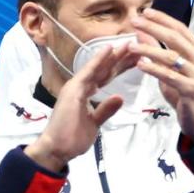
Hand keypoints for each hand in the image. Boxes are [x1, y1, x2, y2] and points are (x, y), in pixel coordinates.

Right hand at [25, 45, 135, 171]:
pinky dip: (98, 61)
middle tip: (136, 45)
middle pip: (104, 70)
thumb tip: (119, 97)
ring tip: (127, 43)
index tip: (135, 58)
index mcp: (85, 93)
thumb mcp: (95, 122)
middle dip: (120, 58)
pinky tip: (109, 50)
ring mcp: (75, 87)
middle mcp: (80, 87)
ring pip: (98, 68)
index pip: (106, 77)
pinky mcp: (73, 91)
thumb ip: (106, 109)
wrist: (57, 149)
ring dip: (113, 55)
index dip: (120, 67)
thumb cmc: (72, 137)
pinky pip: (88, 73)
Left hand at [130, 8, 193, 139]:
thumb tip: (141, 31)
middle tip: (135, 21)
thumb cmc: (185, 91)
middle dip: (154, 28)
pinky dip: (154, 69)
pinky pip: (170, 76)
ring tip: (131, 46)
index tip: (144, 12)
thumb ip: (158, 50)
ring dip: (149, 49)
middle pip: (176, 39)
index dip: (162, 19)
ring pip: (171, 57)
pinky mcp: (192, 89)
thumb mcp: (171, 69)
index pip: (180, 29)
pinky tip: (141, 65)